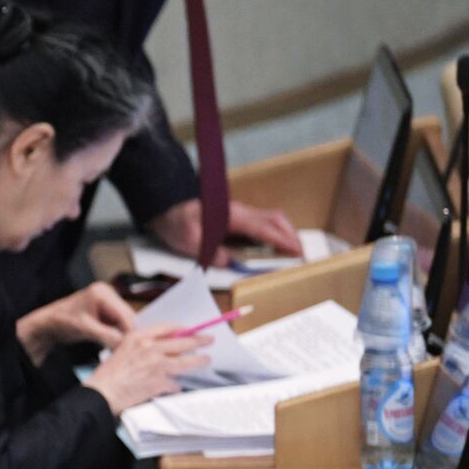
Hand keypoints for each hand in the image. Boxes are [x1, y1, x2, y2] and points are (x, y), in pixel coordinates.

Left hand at [16, 282, 136, 364]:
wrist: (48, 324)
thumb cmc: (61, 322)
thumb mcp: (85, 329)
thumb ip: (107, 335)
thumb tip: (125, 344)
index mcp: (102, 292)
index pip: (124, 314)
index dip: (129, 332)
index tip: (132, 348)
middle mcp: (106, 294)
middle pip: (127, 317)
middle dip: (127, 334)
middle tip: (128, 352)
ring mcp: (106, 302)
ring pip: (124, 322)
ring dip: (122, 336)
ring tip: (120, 351)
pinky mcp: (105, 311)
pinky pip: (117, 324)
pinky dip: (117, 335)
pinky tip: (114, 346)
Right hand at [84, 323, 210, 415]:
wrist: (103, 392)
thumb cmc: (108, 375)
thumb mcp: (122, 350)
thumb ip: (141, 346)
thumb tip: (161, 348)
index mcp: (138, 337)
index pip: (167, 328)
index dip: (182, 329)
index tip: (190, 330)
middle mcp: (150, 348)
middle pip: (182, 342)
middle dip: (198, 341)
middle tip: (208, 340)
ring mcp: (157, 365)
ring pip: (186, 361)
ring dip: (198, 361)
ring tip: (205, 360)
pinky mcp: (161, 382)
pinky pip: (175, 384)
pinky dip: (175, 387)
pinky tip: (175, 388)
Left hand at [148, 198, 302, 264]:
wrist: (166, 206)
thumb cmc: (177, 222)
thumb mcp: (189, 241)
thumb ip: (210, 251)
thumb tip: (228, 261)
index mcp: (232, 216)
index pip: (264, 228)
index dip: (282, 239)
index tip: (297, 250)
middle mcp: (240, 211)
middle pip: (275, 219)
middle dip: (291, 235)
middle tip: (302, 254)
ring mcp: (239, 212)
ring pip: (271, 218)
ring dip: (285, 232)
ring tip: (292, 250)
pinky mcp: (236, 215)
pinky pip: (262, 221)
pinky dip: (274, 231)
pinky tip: (275, 243)